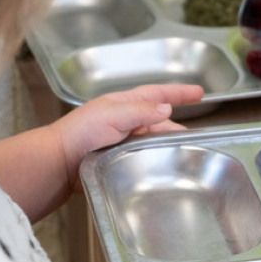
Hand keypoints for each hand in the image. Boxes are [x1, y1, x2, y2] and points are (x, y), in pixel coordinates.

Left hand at [49, 83, 203, 182]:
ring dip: (169, 147)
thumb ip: (141, 111)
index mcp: (124, 104)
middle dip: (178, 128)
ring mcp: (125, 142)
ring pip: (155, 141)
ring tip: (186, 157)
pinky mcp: (122, 161)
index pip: (157, 94)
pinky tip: (166, 169)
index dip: (179, 92)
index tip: (200, 93)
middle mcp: (127, 121)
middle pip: (161, 121)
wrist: (59, 163)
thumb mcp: (112, 115)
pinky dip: (158, 161)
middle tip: (198, 140)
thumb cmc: (81, 133)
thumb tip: (168, 107)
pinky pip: (146, 158)